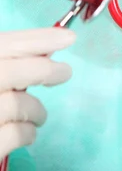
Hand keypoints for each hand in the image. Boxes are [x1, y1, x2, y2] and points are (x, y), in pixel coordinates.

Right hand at [0, 27, 75, 160]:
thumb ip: (9, 65)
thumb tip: (46, 53)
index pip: (3, 45)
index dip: (35, 39)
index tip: (67, 37)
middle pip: (7, 72)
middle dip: (43, 69)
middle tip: (65, 72)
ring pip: (16, 103)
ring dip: (37, 109)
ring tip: (39, 116)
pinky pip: (16, 134)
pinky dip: (29, 132)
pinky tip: (29, 133)